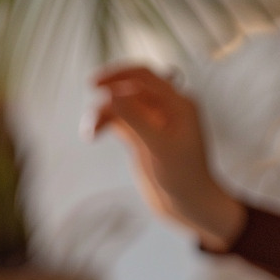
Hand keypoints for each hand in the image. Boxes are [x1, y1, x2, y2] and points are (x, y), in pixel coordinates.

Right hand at [91, 65, 246, 251]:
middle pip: (130, 87)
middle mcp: (166, 109)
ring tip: (89, 132)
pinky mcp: (142, 139)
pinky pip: (119, 121)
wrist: (189, 204)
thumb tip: (111, 94)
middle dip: (109, 90)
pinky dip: (104, 124)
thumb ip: (136, 118)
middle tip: (90, 95)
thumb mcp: (158, 147)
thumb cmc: (183, 177)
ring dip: (103, 113)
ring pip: (121, 106)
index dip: (119, 75)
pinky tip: (92, 134)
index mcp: (178, 104)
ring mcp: (153, 124)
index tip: (94, 84)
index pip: (145, 77)